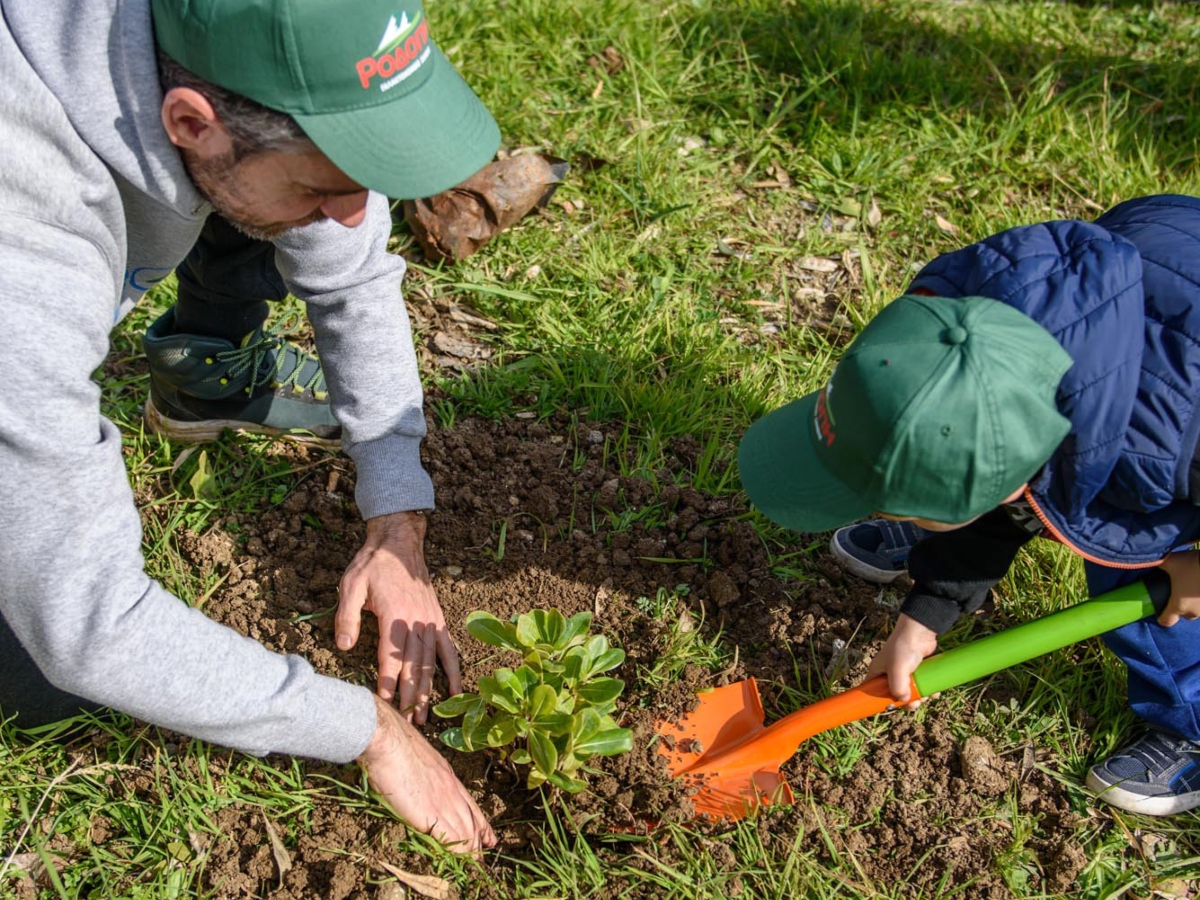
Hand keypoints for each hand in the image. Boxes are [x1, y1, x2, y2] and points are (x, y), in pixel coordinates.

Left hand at [335, 511, 460, 723]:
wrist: (400, 542)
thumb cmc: (372, 564)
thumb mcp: (351, 585)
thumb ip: (347, 616)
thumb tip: (342, 646)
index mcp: (394, 615)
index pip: (390, 657)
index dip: (388, 683)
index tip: (385, 705)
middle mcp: (416, 621)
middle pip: (415, 666)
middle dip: (411, 697)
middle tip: (408, 724)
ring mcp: (430, 621)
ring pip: (431, 662)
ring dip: (429, 690)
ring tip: (426, 716)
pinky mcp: (438, 619)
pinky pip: (449, 648)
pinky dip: (454, 670)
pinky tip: (456, 691)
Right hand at [359, 695, 495, 851]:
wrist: (388, 740)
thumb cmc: (394, 744)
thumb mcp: (418, 757)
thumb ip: (423, 773)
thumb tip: (417, 781)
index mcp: (447, 775)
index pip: (470, 803)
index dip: (480, 821)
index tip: (487, 834)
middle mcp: (451, 789)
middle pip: (471, 820)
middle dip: (478, 839)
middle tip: (483, 855)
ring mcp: (443, 801)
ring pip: (465, 831)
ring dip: (470, 849)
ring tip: (475, 863)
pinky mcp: (430, 814)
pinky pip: (450, 838)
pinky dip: (458, 852)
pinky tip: (461, 861)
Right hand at [864, 614, 938, 708]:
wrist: (919, 632)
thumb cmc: (903, 648)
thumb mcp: (897, 669)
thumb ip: (898, 687)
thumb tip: (904, 700)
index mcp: (878, 673)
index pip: (873, 692)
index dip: (880, 701)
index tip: (892, 707)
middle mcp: (889, 674)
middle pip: (895, 695)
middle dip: (907, 702)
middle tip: (915, 702)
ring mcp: (904, 673)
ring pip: (910, 692)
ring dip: (920, 697)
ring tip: (928, 695)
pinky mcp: (916, 670)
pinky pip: (921, 685)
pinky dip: (928, 690)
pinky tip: (934, 691)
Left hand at [1155, 551, 1199, 627]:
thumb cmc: (1193, 566)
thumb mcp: (1171, 562)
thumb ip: (1158, 562)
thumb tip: (1148, 557)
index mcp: (1178, 606)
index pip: (1166, 621)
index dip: (1161, 617)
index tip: (1157, 610)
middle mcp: (1194, 611)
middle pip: (1183, 615)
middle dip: (1178, 607)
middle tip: (1173, 593)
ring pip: (1196, 609)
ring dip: (1191, 602)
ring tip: (1187, 587)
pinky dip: (1199, 597)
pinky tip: (1197, 584)